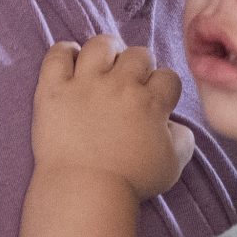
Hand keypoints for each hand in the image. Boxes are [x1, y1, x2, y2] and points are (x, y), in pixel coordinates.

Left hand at [32, 36, 195, 199]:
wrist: (84, 192)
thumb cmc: (130, 183)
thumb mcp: (172, 165)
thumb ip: (182, 139)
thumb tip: (175, 124)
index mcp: (151, 102)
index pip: (167, 76)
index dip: (163, 87)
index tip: (154, 100)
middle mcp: (120, 85)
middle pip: (138, 54)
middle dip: (138, 66)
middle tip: (128, 85)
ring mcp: (85, 84)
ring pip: (101, 44)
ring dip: (106, 50)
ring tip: (102, 65)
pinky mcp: (54, 89)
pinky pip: (57, 54)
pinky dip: (64, 52)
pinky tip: (70, 62)